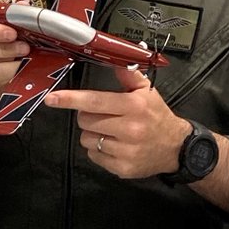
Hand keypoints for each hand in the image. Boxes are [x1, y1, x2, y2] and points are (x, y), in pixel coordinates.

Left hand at [44, 66, 189, 179]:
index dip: (70, 99)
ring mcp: (126, 151)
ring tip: (111, 132)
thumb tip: (116, 60)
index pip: (95, 101)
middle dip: (88, 116)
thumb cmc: (157, 116)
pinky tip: (115, 146)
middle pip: (85, 121)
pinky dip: (99, 150)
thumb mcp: (148, 92)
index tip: (52, 98)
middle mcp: (130, 129)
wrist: (176, 147)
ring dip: (93, 134)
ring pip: (87, 140)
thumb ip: (129, 75)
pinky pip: (94, 156)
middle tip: (103, 116)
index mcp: (134, 106)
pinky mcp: (122, 168)